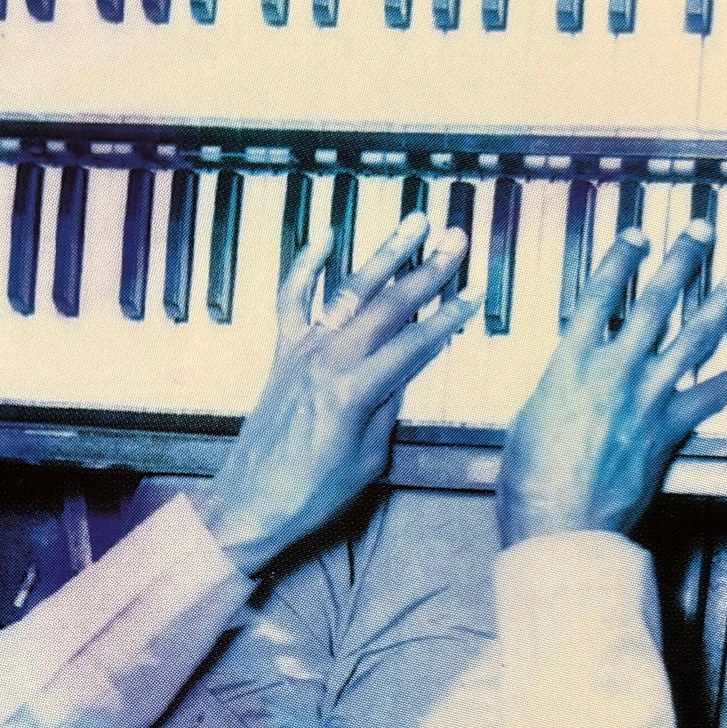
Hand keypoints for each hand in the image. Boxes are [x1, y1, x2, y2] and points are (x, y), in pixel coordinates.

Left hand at [197, 210, 473, 574]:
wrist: (251, 503)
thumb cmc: (312, 493)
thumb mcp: (368, 459)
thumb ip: (387, 408)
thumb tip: (406, 371)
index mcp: (355, 391)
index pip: (414, 344)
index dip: (448, 318)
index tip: (475, 292)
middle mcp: (327, 361)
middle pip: (388, 307)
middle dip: (427, 271)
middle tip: (457, 241)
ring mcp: (302, 352)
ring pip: (349, 291)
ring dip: (384, 255)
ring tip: (413, 224)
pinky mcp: (282, 353)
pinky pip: (292, 299)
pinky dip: (306, 265)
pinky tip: (327, 235)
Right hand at [496, 216, 726, 547]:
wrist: (560, 522)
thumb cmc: (531, 480)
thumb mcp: (529, 418)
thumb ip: (558, 387)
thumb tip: (570, 379)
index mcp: (571, 363)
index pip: (600, 295)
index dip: (622, 259)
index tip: (638, 235)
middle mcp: (615, 371)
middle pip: (656, 302)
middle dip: (682, 261)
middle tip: (702, 230)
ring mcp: (648, 398)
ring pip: (695, 336)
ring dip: (725, 296)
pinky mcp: (670, 429)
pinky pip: (716, 394)